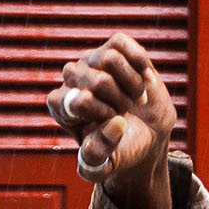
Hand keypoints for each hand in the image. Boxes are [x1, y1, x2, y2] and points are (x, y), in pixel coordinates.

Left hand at [48, 33, 175, 208]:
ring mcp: (91, 59)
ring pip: (110, 59)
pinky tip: (144, 80)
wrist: (147, 133)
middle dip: (118, 101)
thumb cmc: (122, 149)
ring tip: (136, 100)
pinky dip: (139, 64)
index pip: (75, 100)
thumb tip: (114, 124)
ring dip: (132, 84)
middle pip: (96, 80)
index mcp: (61, 106)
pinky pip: (122, 43)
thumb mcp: (106, 165)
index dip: (100, 113)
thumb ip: (97, 159)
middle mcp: (71, 79)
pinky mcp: (112, 46)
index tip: (113, 125)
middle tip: (125, 113)